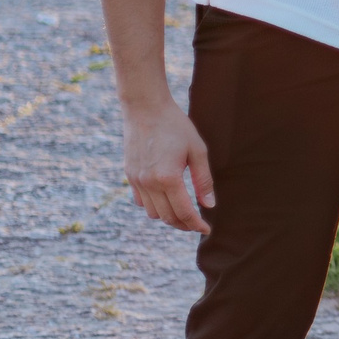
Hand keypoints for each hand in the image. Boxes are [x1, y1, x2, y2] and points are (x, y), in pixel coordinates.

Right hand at [124, 91, 215, 232]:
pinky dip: (153, 207)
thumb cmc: (176, 126)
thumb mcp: (197, 150)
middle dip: (184, 224)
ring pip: (153, 213)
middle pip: (168, 217)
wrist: (145, 108)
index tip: (207, 230)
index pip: (184, 212)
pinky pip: (141, 202)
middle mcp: (149, 183)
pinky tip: (166, 200)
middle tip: (198, 224)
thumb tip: (209, 205)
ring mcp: (136, 180)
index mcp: (168, 178)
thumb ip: (203, 180)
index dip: (196, 224)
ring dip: (168, 217)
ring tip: (184, 213)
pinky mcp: (129, 175)